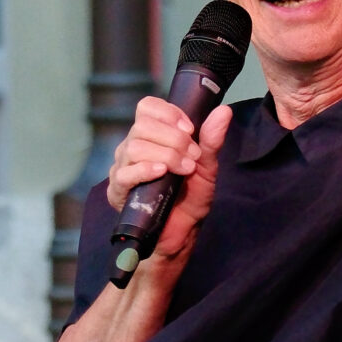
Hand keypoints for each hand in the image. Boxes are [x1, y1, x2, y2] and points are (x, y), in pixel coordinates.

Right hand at [105, 101, 231, 280]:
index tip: (190, 130)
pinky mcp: (118, 191)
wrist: (181, 233)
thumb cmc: (190, 199)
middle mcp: (133, 148)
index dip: (169, 113)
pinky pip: (125, 173)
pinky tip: (161, 173)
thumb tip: (223, 112)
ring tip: (183, 170)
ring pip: (134, 146)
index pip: (147, 108)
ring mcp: (123, 168)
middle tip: (192, 158)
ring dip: (165, 155)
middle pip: (142, 126)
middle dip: (173, 139)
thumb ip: (212, 139)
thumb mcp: (206, 166)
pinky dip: (145, 170)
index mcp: (151, 137)